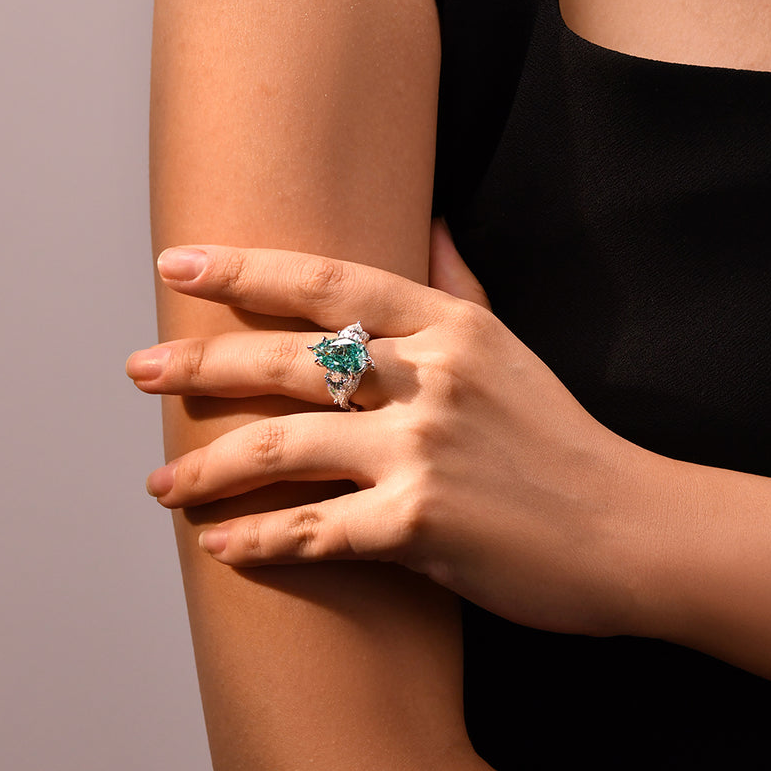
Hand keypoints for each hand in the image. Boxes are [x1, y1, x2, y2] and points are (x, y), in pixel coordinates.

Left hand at [127, 221, 677, 635]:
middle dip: (198, 364)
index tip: (176, 263)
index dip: (242, 269)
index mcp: (449, 326)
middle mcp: (431, 377)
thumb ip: (460, 285)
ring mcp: (425, 449)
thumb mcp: (513, 347)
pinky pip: (314, 530)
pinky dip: (259, 541)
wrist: (633, 530)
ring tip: (160, 483)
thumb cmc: (565, 441)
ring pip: (283, 446)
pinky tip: (219, 546)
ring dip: (207, 466)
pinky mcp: (423, 525)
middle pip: (285, 359)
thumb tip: (430, 223)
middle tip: (137, 371)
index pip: (325, 282)